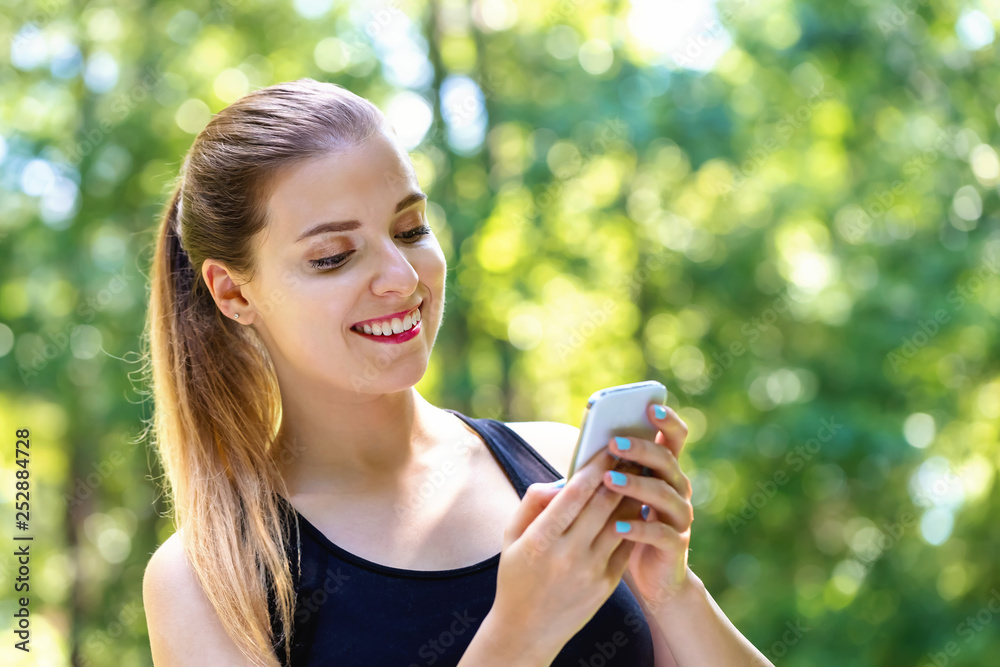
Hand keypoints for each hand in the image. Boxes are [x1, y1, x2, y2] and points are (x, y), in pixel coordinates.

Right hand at [491, 448, 636, 656]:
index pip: (574, 494)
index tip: (607, 447)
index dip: (594, 467)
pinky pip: (626, 545)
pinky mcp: (607, 584)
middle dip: (620, 474)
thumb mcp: (511, 536)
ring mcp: (591, 571)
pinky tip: (637, 505)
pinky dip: (633, 522)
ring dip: (632, 496)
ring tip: (639, 474)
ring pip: (621, 523)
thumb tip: (562, 479)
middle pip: (603, 504)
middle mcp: (568, 554)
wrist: (527, 629)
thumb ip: (533, 501)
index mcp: (541, 539)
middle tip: (632, 452)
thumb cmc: (516, 575)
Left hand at [601, 403, 695, 612]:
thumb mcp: (617, 497)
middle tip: (612, 443)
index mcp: (665, 472)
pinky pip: (661, 534)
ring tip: (608, 480)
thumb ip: (607, 473)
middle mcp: (678, 489)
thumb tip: (581, 451)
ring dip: (635, 484)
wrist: (655, 579)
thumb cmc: (627, 528)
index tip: (650, 407)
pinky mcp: (676, 546)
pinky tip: (617, 525)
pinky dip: (638, 528)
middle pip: (667, 461)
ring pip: (664, 494)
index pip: (675, 438)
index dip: (667, 421)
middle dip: (640, 449)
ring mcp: (680, 518)